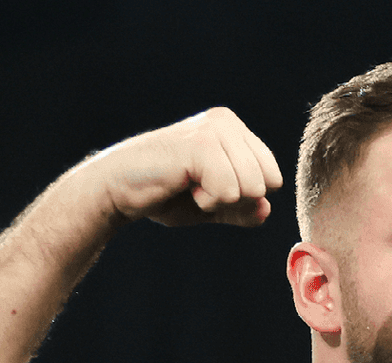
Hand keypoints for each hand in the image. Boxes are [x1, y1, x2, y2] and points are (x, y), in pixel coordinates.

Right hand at [78, 107, 284, 227]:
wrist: (117, 189)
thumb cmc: (163, 194)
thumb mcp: (212, 205)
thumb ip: (242, 208)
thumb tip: (266, 209)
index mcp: (235, 131)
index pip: (274, 178)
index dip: (244, 197)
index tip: (208, 187)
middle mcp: (227, 123)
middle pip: (268, 183)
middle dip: (235, 199)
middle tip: (197, 188)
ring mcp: (215, 130)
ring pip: (252, 188)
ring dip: (219, 201)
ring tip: (188, 185)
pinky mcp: (201, 145)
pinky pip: (230, 192)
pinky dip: (207, 201)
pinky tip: (182, 185)